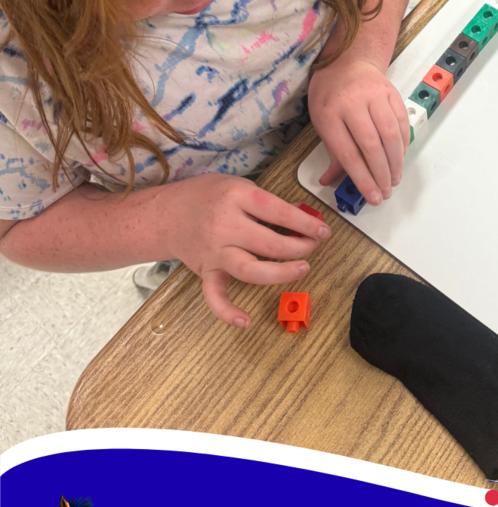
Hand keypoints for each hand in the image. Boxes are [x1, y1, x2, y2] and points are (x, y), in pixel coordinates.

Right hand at [159, 175, 330, 327]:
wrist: (165, 213)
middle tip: (313, 246)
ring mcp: (214, 252)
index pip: (277, 212)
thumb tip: (303, 216)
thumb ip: (269, 202)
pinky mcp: (206, 271)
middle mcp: (224, 226)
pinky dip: (226, 312)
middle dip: (299, 247)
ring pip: (250, 269)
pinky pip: (214, 296)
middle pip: (269, 243)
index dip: (305, 223)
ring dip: (280, 273)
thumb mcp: (239, 185)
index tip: (323, 230)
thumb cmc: (206, 196)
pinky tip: (244, 321)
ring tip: (302, 269)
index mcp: (236, 198)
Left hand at [308, 54, 409, 203]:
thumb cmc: (330, 95)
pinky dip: (403, 145)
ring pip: (390, 135)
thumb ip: (331, 153)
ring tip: (394, 180)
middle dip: (381, 174)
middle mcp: (352, 103)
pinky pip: (401, 123)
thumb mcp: (321, 122)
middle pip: (372, 146)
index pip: (348, 153)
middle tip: (386, 192)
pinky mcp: (392, 93)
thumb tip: (330, 181)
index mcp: (329, 114)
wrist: (348, 60)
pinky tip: (400, 159)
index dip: (362, 178)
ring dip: (396, 162)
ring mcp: (374, 96)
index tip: (372, 197)